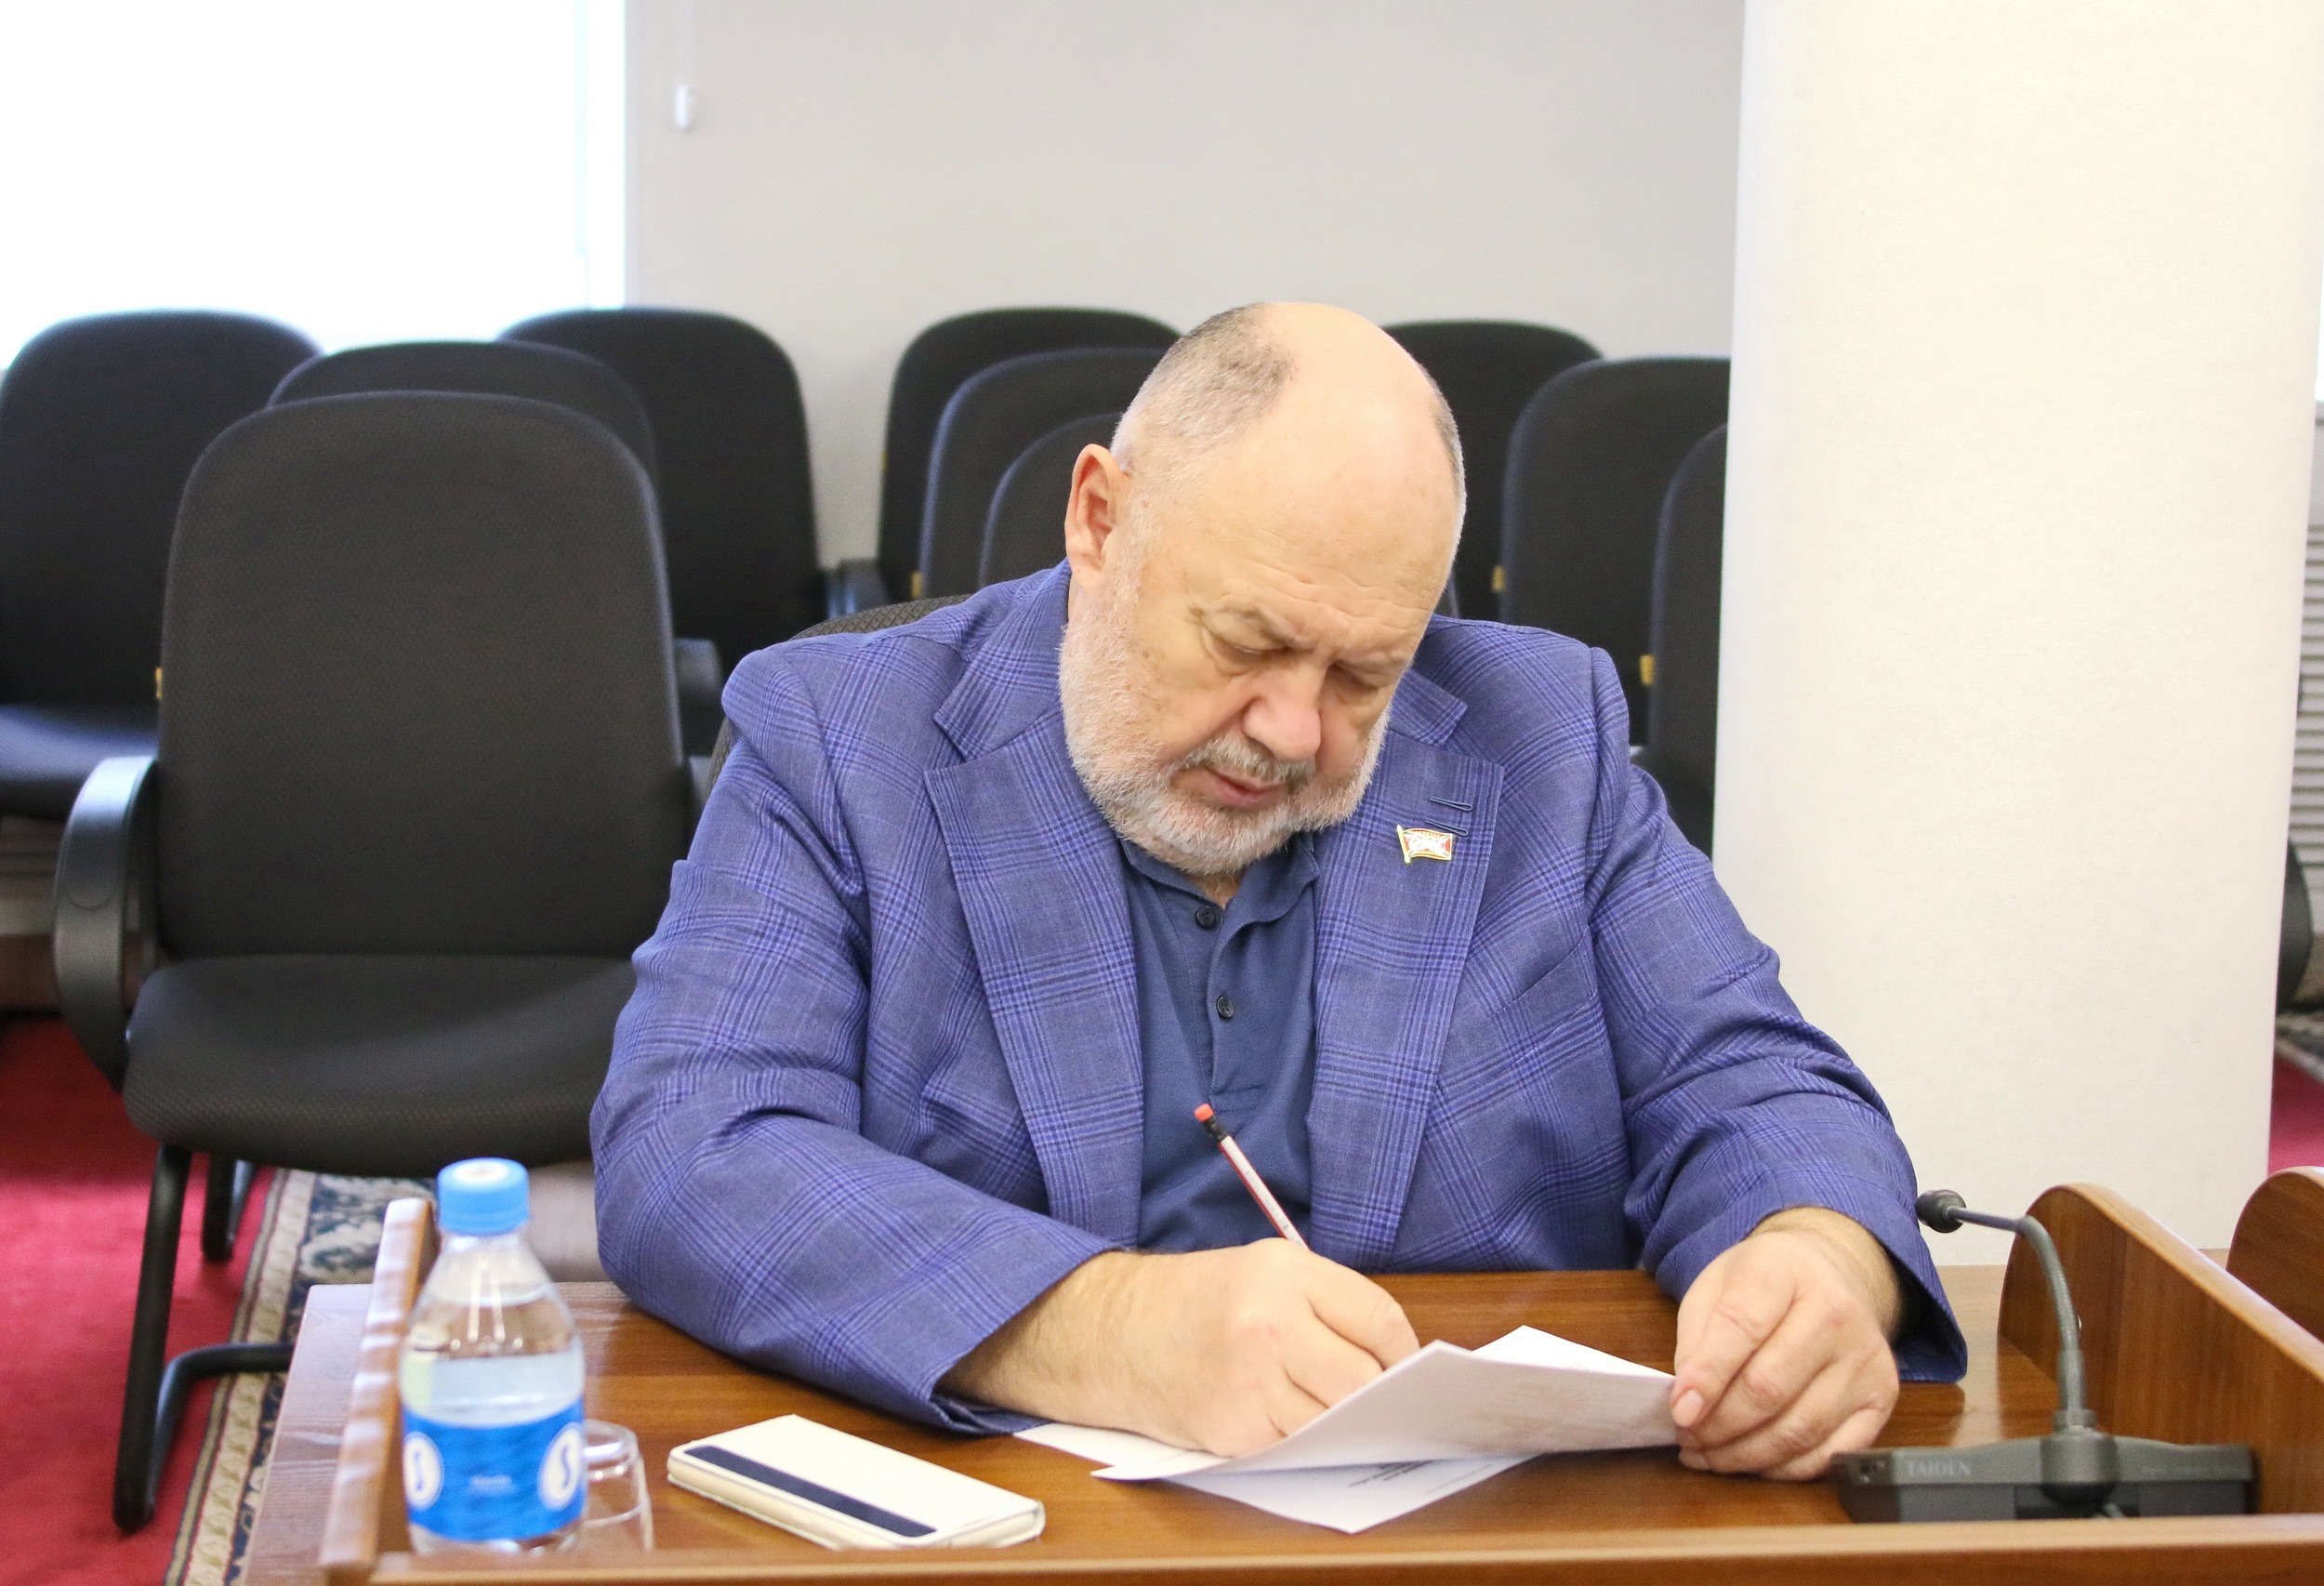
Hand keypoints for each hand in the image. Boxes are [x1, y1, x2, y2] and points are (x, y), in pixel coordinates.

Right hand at [940, 1239, 1418, 1455]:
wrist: (1112, 1332)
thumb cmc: (1199, 1300)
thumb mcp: (1264, 1271)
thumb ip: (1329, 1304)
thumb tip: (1397, 1358)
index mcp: (1284, 1272)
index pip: (1379, 1319)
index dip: (1404, 1352)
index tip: (1409, 1367)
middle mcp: (1268, 1322)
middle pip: (1365, 1378)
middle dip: (1382, 1394)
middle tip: (1386, 1400)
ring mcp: (1249, 1380)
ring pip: (1336, 1418)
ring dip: (1346, 1421)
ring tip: (1340, 1411)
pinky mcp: (1234, 1429)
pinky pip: (1297, 1443)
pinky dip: (1306, 1438)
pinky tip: (1295, 1420)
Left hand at [1668, 1207, 1902, 1479]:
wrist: (1832, 1274)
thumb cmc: (1765, 1284)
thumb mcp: (1715, 1287)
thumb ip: (1697, 1340)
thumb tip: (1688, 1404)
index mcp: (1783, 1271)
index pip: (1741, 1328)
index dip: (1706, 1378)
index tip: (1679, 1411)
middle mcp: (1835, 1312)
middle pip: (1769, 1388)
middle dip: (1719, 1425)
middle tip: (1688, 1438)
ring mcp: (1865, 1357)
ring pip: (1799, 1429)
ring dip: (1745, 1454)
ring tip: (1710, 1455)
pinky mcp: (1882, 1395)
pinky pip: (1832, 1452)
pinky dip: (1786, 1468)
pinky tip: (1754, 1462)